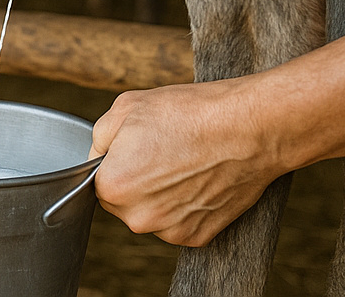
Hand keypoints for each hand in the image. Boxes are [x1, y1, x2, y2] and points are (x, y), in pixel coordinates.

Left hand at [90, 82, 283, 246]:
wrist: (248, 128)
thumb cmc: (189, 113)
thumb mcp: (125, 108)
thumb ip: (99, 138)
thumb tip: (98, 156)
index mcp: (114, 186)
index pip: (96, 180)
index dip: (114, 160)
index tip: (134, 147)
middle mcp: (139, 217)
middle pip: (122, 200)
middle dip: (133, 180)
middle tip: (160, 153)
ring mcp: (170, 230)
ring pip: (149, 213)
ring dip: (157, 195)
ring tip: (181, 164)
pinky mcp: (198, 236)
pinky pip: (176, 222)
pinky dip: (183, 206)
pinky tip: (197, 179)